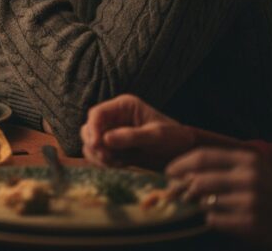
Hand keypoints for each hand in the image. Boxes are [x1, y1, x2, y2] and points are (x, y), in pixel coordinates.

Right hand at [81, 94, 195, 169]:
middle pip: (89, 128)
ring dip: (98, 155)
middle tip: (108, 159)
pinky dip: (102, 162)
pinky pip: (97, 154)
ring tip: (117, 163)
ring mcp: (112, 132)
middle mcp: (114, 117)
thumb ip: (131, 136)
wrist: (182, 153)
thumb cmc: (173, 138)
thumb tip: (104, 139)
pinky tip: (119, 165)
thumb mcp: (156, 136)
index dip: (93, 129)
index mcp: (123, 106)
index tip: (97, 146)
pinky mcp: (113, 147)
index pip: (97, 114)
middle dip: (94, 145)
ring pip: (90, 143)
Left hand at [167, 148, 271, 246]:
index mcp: (248, 160)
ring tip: (207, 206)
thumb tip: (184, 173)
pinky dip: (212, 220)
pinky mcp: (250, 223)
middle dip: (181, 189)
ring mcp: (250, 201)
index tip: (168, 172)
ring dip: (200, 205)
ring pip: (204, 202)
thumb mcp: (255, 170)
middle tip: (176, 194)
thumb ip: (224, 168)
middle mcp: (248, 178)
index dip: (180, 164)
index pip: (202, 157)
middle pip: (198, 180)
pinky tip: (223, 219)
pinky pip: (214, 220)